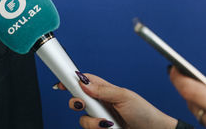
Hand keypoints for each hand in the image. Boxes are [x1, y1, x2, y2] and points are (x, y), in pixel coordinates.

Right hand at [58, 73, 177, 128]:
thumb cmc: (145, 112)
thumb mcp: (124, 97)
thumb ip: (103, 90)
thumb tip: (84, 83)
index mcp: (106, 91)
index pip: (85, 82)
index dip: (72, 81)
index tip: (60, 83)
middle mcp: (101, 104)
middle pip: (78, 101)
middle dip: (76, 103)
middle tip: (81, 104)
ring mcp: (101, 119)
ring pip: (83, 119)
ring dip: (92, 121)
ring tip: (106, 122)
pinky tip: (109, 128)